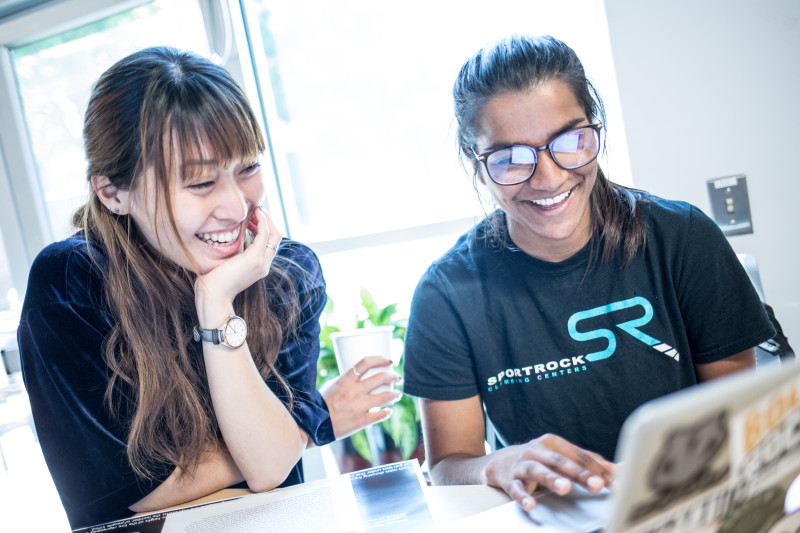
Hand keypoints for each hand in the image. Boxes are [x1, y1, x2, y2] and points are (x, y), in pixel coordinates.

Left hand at [194, 207, 281, 321]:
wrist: (212, 297)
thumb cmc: (213, 282)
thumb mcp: (227, 264)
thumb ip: (234, 253)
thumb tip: (229, 238)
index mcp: (259, 267)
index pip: (270, 243)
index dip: (265, 227)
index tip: (254, 216)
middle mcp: (264, 265)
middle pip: (276, 237)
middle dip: (269, 220)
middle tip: (257, 209)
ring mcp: (261, 263)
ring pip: (274, 234)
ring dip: (266, 219)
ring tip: (256, 209)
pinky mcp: (254, 259)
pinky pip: (264, 234)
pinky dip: (262, 221)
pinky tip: (254, 214)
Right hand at [319, 356, 400, 439]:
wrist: (315, 424)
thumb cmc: (322, 403)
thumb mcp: (333, 385)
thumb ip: (347, 380)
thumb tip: (361, 376)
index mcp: (346, 380)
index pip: (366, 363)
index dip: (380, 359)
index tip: (389, 361)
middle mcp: (355, 391)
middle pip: (381, 378)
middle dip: (393, 377)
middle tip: (396, 378)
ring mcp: (359, 406)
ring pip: (386, 396)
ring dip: (395, 394)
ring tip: (397, 394)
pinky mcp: (362, 420)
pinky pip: (381, 415)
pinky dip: (387, 412)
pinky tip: (388, 411)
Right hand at [484, 433, 615, 510]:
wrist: (500, 462)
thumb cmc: (537, 460)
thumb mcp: (559, 456)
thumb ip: (585, 462)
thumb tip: (615, 471)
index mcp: (553, 443)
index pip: (579, 455)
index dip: (598, 468)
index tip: (615, 481)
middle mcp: (538, 451)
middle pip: (561, 462)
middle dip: (580, 473)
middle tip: (596, 484)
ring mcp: (523, 465)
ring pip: (538, 471)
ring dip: (553, 479)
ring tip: (565, 488)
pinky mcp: (509, 479)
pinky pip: (516, 489)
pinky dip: (523, 497)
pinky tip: (531, 505)